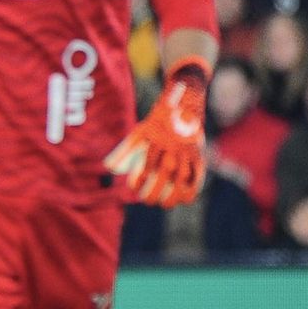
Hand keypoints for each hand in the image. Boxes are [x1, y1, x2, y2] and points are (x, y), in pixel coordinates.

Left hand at [105, 58, 209, 207]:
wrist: (185, 103)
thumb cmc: (157, 122)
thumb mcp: (140, 131)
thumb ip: (125, 149)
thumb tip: (109, 168)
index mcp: (156, 138)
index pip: (147, 163)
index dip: (140, 178)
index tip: (133, 188)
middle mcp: (173, 144)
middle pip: (165, 171)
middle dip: (156, 190)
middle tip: (147, 202)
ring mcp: (187, 149)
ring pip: (183, 174)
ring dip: (175, 193)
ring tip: (165, 205)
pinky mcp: (199, 153)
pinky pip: (198, 172)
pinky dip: (194, 187)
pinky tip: (186, 200)